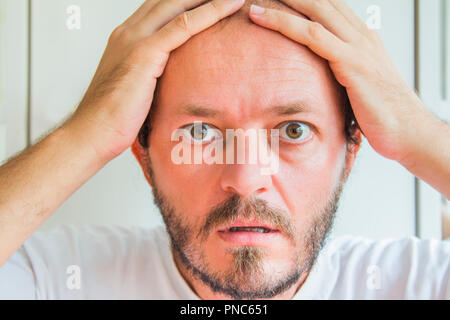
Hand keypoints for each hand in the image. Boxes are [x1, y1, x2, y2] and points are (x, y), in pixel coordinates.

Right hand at [68, 0, 244, 160]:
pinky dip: (209, 12)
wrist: (93, 131)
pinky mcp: (144, 53)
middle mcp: (129, 31)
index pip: (160, 8)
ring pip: (178, 5)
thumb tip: (171, 83)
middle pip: (169, 0)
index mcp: (126, 38)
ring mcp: (135, 39)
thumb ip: (152, 75)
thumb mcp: (136, 88)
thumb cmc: (115, 117)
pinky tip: (229, 4)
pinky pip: (183, 26)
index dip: (186, 2)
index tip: (210, 1)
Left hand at [248, 0, 431, 162]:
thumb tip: (321, 79)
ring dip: (284, 2)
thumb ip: (342, 73)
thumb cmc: (381, 112)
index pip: (331, 7)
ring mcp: (357, 46)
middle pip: (322, 2)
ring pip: (315, 12)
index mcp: (362, 39)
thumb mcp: (359, 85)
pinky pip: (313, 36)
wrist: (406, 129)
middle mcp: (361, 36)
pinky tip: (264, 19)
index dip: (305, 0)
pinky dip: (286, 23)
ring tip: (255, 0)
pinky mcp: (351, 62)